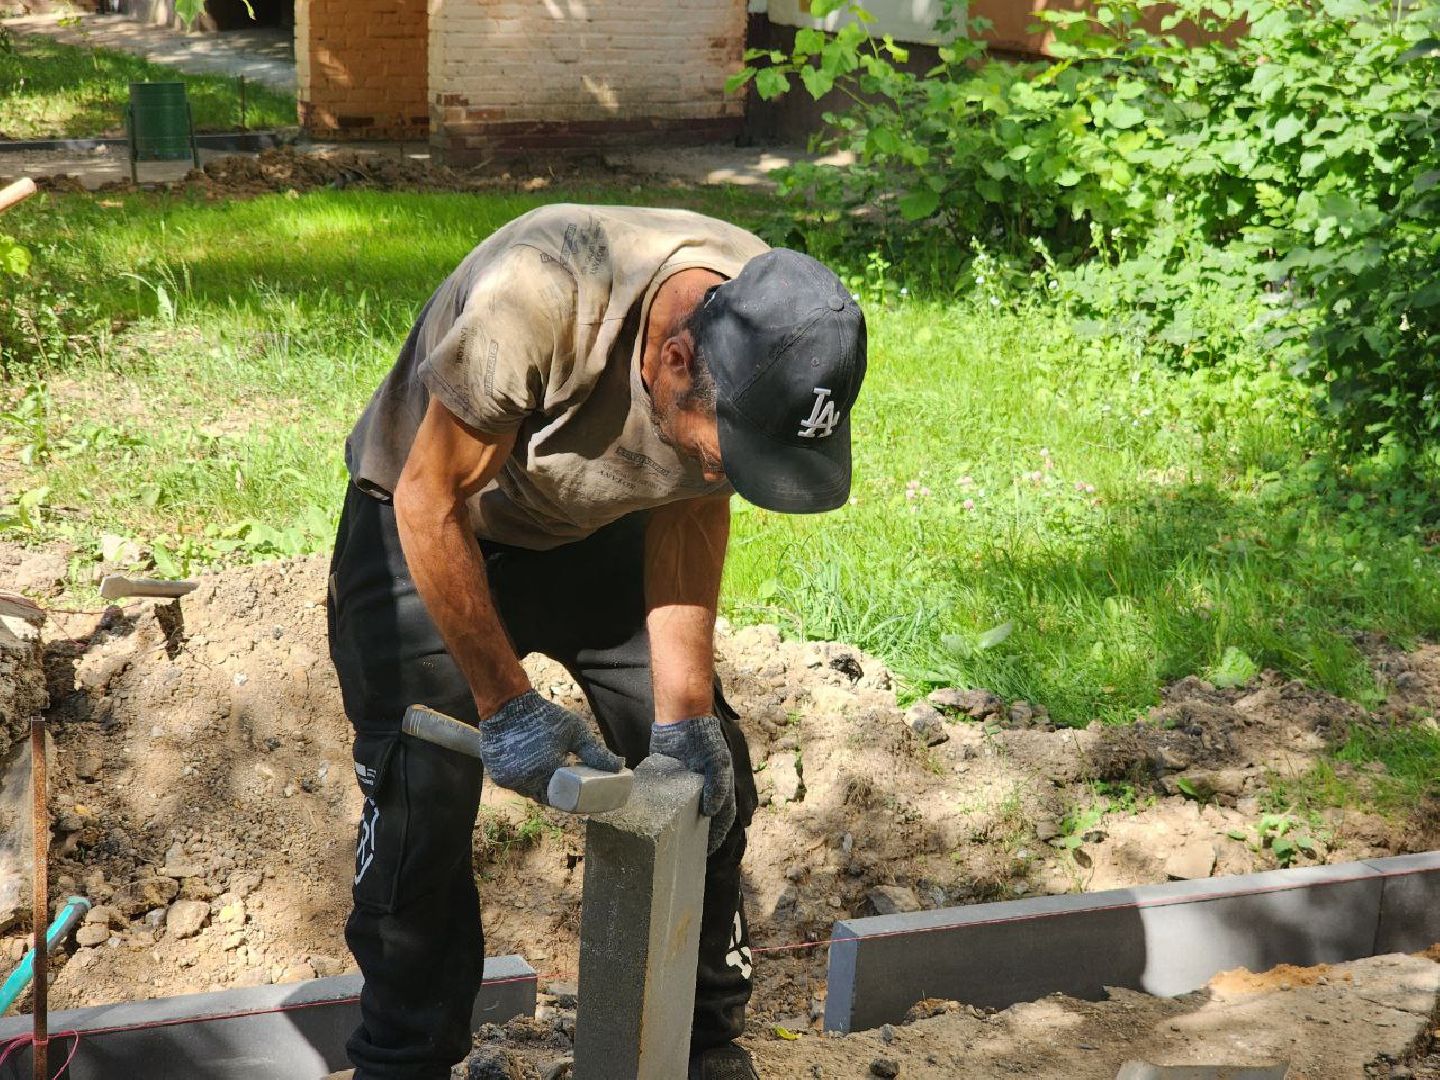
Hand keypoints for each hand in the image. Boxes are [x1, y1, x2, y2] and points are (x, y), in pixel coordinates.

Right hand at [479, 691, 622, 803]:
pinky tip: (533, 769)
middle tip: (569, 784)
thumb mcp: (575, 731)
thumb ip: (595, 752)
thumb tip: (618, 766)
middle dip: (558, 793)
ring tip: (551, 774)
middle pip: (546, 796)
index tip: (584, 797)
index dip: (575, 800)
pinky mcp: (497, 775)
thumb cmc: (544, 716)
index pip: (564, 799)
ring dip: (541, 786)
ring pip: (529, 791)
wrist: (507, 705)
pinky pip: (515, 784)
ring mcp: (508, 780)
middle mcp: (524, 780)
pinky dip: (525, 779)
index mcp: (546, 771)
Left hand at [650, 715, 734, 854]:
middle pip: (703, 818)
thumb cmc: (705, 738)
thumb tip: (711, 812)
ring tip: (669, 842)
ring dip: (679, 826)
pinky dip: (661, 811)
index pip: (723, 817)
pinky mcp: (666, 780)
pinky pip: (664, 799)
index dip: (717, 835)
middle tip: (685, 850)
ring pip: (683, 811)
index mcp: (719, 787)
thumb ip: (718, 786)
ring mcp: (684, 786)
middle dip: (697, 835)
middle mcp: (703, 789)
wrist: (681, 718)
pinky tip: (654, 822)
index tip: (706, 850)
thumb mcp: (718, 761)